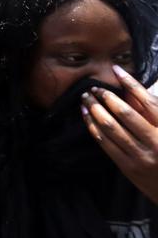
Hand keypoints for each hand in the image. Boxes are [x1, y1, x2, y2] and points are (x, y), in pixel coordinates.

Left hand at [83, 66, 157, 203]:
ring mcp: (141, 156)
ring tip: (86, 98)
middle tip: (95, 88)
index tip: (117, 70)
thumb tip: (130, 91)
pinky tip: (87, 116)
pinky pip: (105, 143)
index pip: (148, 102)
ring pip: (112, 128)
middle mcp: (156, 143)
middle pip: (126, 113)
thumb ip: (152, 112)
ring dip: (95, 110)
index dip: (131, 84)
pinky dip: (93, 127)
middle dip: (107, 97)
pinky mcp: (128, 167)